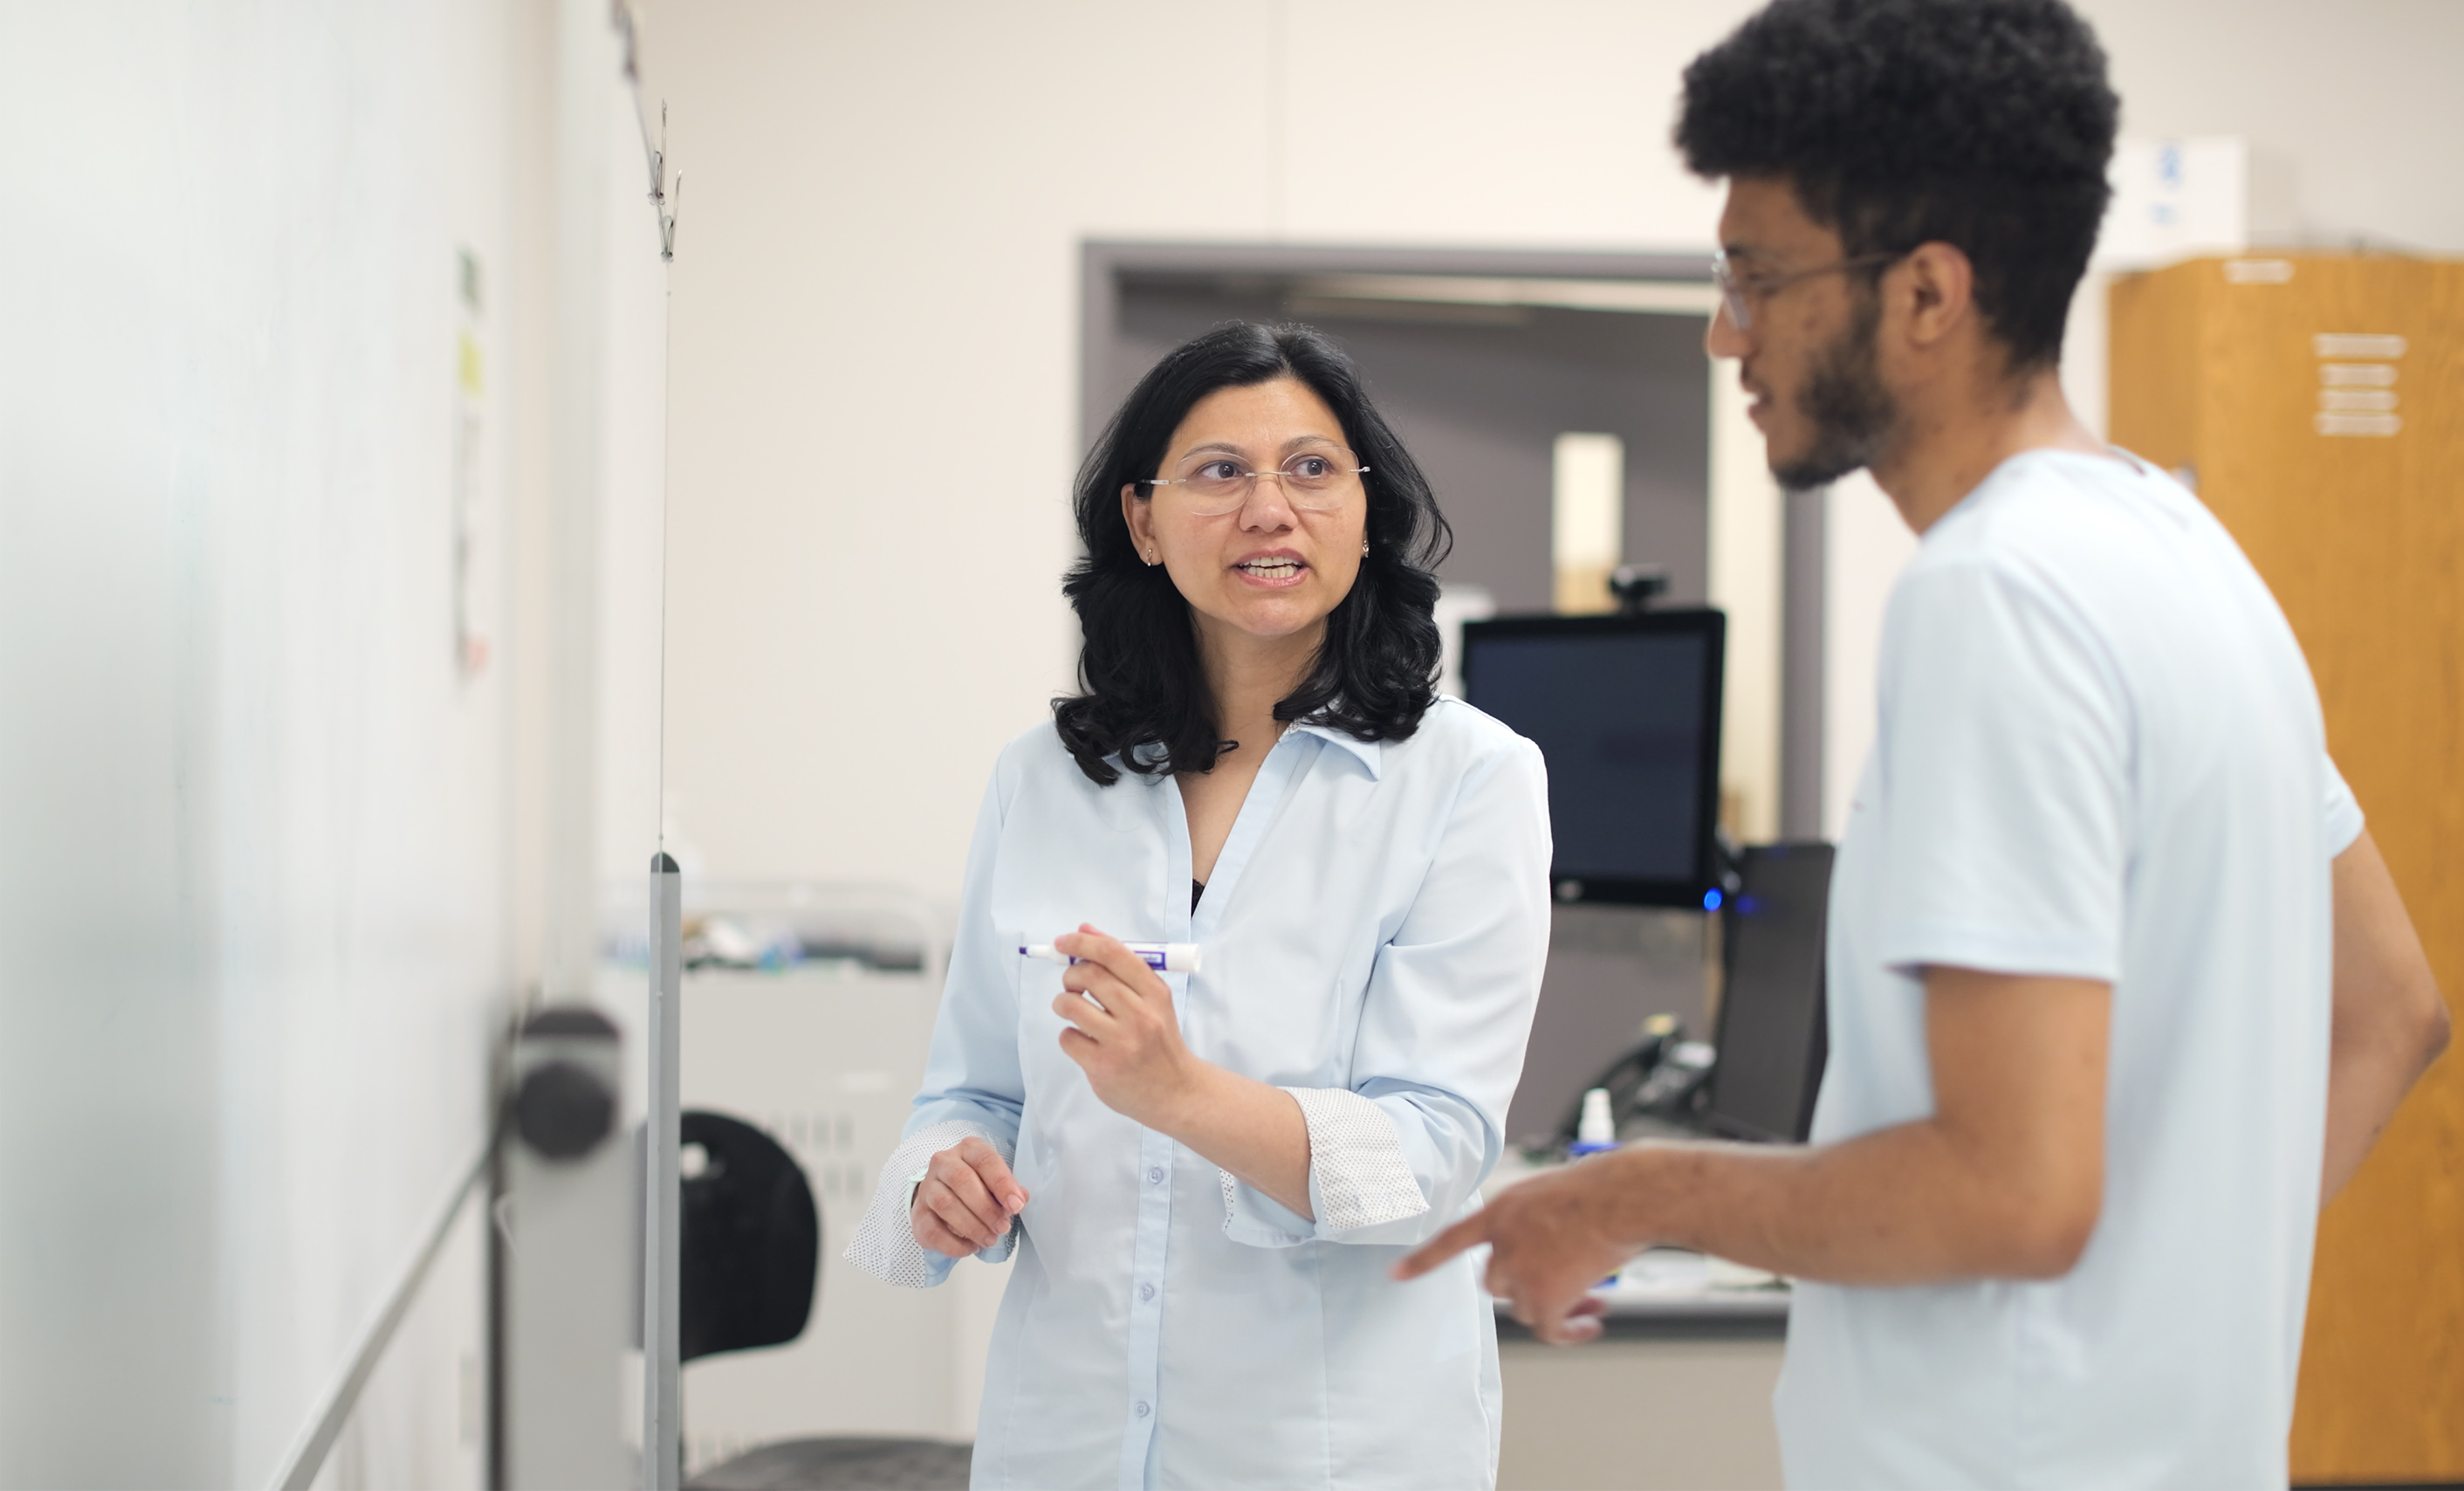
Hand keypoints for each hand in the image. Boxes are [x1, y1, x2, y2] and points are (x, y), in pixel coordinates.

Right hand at [911, 1135, 1027, 1258]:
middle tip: (1003, 1227)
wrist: (942, 1197)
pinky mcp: (918, 1214)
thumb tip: (1019, 1199)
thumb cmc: (977, 1187)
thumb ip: (1010, 1189)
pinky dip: (954, 1243)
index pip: (985, 1160)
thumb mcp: (996, 1182)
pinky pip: (932, 1230)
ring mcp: (927, 1187)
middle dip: (986, 1208)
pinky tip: (971, 1247)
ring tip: (990, 1239)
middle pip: (962, 1180)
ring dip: (972, 1226)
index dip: (1002, 1183)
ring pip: (945, 1204)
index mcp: (968, 1149)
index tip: (1015, 1206)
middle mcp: (943, 1163)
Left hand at [1050, 924, 1202, 1128]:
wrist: (1177, 1092)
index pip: (1114, 954)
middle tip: (1072, 983)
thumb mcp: (1153, 1000)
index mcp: (1155, 993)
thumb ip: (1120, 965)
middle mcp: (1140, 1016)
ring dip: (1062, 1002)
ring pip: (1071, 1005)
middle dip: (1071, 974)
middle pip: (1089, 975)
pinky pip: (1068, 1037)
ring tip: (1072, 1008)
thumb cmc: (1160, 1040)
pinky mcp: (1102, 1066)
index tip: (1063, 941)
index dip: (1083, 942)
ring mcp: (1121, 1043)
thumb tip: (1084, 930)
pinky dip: (1069, 1034)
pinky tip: (1084, 1040)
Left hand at [1391, 1152, 1649, 1344]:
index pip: (1452, 1239)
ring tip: (1593, 1298)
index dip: (1424, 1259)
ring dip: (1556, 1307)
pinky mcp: (1545, 1296)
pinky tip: (1591, 1324)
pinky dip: (1569, 1333)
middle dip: (1526, 1288)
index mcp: (1501, 1210)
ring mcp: (1520, 1270)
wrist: (1625, 1196)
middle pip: (1496, 1283)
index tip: (1396, 1274)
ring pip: (1526, 1307)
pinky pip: (1548, 1329)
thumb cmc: (1602, 1189)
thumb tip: (1547, 1257)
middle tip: (1565, 1287)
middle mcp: (1503, 1242)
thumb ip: (1532, 1224)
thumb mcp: (1551, 1193)